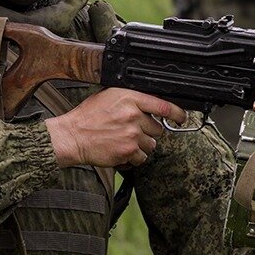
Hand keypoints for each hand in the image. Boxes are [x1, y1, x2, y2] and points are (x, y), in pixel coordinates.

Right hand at [45, 87, 185, 168]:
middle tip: (132, 130)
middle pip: (158, 128)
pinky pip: (142, 157)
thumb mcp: (109, 96)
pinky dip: (134, 157)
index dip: (178, 113)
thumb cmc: (88, 116)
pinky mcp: (128, 151)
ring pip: (151, 144)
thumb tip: (151, 103)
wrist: (72, 136)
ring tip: (124, 141)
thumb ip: (131, 99)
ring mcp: (132, 134)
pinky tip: (121, 150)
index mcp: (130, 98)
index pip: (164, 106)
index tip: (182, 118)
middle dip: (148, 132)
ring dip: (141, 145)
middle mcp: (133, 115)